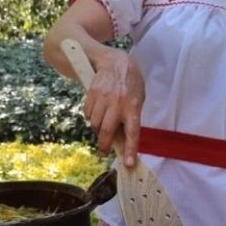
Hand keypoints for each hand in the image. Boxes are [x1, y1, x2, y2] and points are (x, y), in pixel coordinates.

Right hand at [85, 50, 144, 167]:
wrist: (115, 61)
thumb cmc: (130, 84)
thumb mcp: (137, 99)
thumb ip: (131, 117)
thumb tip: (123, 140)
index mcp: (133, 106)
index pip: (133, 132)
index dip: (130, 150)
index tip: (128, 164)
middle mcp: (118, 103)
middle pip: (107, 131)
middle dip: (104, 145)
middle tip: (104, 151)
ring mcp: (103, 98)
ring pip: (95, 124)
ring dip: (97, 130)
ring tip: (102, 125)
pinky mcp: (92, 94)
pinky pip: (88, 114)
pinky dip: (91, 118)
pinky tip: (97, 111)